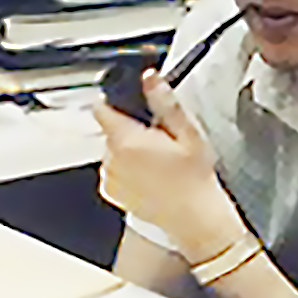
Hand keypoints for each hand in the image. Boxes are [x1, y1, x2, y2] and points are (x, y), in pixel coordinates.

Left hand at [94, 69, 247, 262]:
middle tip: (159, 136)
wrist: (195, 218)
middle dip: (131, 128)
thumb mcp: (187, 132)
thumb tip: (151, 79)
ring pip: (113, 150)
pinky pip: (114, 170)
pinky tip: (152, 173)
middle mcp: (112, 160)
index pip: (102, 109)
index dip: (114, 100)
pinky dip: (127, 168)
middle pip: (111, 130)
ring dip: (128, 149)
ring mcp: (110, 179)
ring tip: (158, 157)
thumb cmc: (194, 178)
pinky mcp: (113, 194)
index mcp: (126, 141)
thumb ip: (164, 102)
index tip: (130, 101)